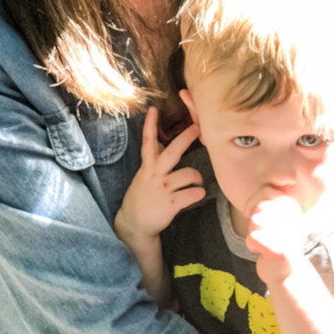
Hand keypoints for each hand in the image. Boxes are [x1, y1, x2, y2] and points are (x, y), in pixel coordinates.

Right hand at [115, 107, 203, 244]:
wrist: (134, 225)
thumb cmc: (143, 197)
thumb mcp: (145, 175)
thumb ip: (154, 161)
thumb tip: (162, 144)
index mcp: (148, 167)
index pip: (148, 142)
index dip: (150, 125)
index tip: (154, 109)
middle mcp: (155, 175)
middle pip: (173, 151)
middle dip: (187, 137)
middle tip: (198, 127)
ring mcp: (163, 189)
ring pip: (190, 174)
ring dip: (198, 178)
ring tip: (196, 182)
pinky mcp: (172, 204)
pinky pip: (194, 193)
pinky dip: (199, 193)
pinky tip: (196, 195)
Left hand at [245, 195, 304, 284]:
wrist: (284, 271)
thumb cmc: (275, 240)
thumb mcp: (274, 216)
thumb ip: (266, 202)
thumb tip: (258, 203)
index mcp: (293, 206)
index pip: (266, 190)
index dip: (252, 201)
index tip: (249, 213)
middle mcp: (295, 218)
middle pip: (259, 206)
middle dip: (252, 218)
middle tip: (257, 231)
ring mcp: (289, 234)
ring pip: (255, 221)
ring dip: (252, 231)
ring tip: (260, 239)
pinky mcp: (280, 251)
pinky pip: (253, 238)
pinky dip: (251, 244)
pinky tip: (259, 250)